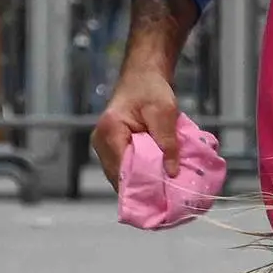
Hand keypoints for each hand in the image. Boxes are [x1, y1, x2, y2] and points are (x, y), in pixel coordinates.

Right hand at [91, 65, 186, 189]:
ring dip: (140, 182)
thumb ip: (167, 143)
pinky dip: (137, 174)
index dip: (140, 186)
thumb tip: (171, 172)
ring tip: (161, 191)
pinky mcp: (112, 147)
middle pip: (118, 176)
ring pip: (120, 175)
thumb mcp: (164, 114)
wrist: (143, 75)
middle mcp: (100, 141)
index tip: (159, 197)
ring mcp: (103, 146)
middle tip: (164, 198)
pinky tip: (154, 178)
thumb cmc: (151, 89)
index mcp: (110, 131)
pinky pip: (123, 168)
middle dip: (141, 187)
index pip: (121, 170)